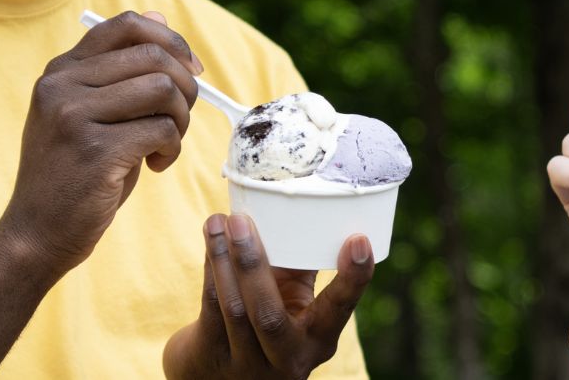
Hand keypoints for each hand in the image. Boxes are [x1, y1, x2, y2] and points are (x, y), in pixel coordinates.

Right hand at [0, 10, 202, 272]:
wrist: (36, 233)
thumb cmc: (73, 173)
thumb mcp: (87, 112)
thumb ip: (118, 70)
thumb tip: (160, 18)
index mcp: (60, 70)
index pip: (126, 25)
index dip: (171, 40)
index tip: (190, 69)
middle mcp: (62, 85)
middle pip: (153, 56)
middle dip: (184, 87)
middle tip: (179, 119)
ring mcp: (74, 116)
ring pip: (163, 89)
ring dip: (180, 119)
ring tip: (165, 144)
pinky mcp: (94, 150)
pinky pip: (162, 130)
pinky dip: (172, 148)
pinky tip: (156, 165)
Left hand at [164, 214, 374, 378]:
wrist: (216, 374)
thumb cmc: (266, 323)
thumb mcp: (293, 304)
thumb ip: (300, 265)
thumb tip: (308, 205)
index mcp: (317, 341)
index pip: (339, 311)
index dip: (352, 279)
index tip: (359, 240)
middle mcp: (285, 358)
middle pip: (268, 315)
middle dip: (253, 265)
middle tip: (243, 219)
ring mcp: (246, 363)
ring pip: (233, 308)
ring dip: (223, 258)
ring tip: (219, 220)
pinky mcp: (210, 356)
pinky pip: (211, 306)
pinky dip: (211, 267)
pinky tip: (211, 238)